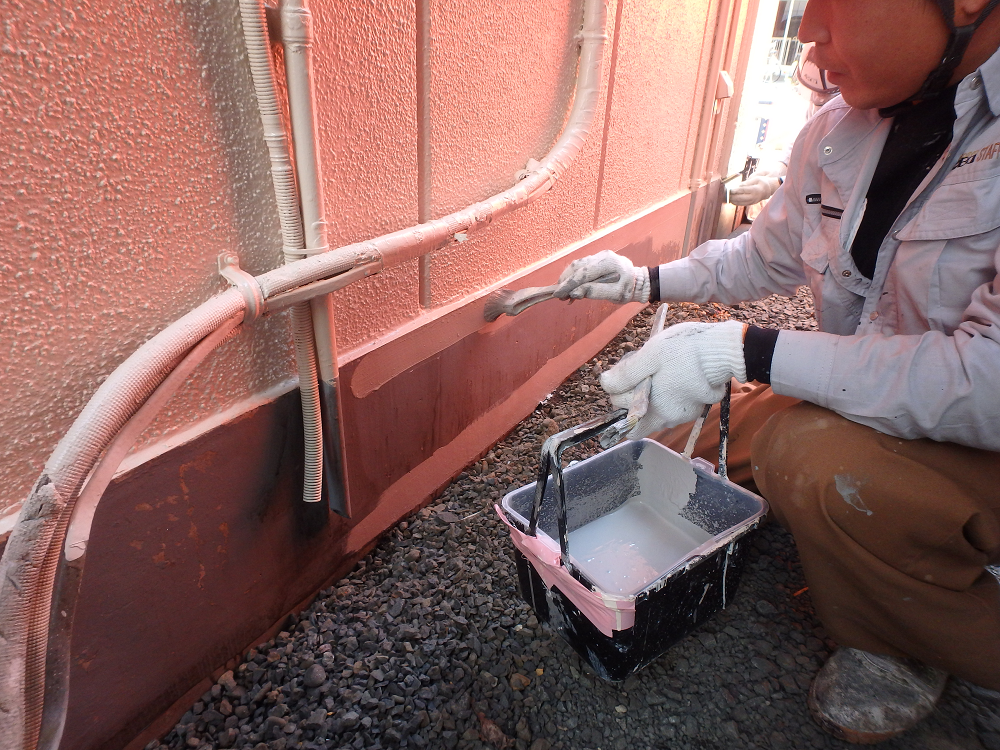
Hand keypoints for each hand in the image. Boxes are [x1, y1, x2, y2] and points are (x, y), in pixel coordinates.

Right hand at [552, 250, 649, 303]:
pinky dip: (573, 276)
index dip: (568, 284)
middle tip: (559, 296)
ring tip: (564, 293)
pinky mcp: (597, 259)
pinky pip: (581, 266)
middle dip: (565, 281)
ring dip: (568, 279)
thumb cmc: (629, 289)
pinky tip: (571, 287)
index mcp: (608, 263)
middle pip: (577, 267)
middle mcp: (602, 255)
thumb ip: (595, 292)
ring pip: (577, 265)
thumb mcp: (615, 294)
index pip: (583, 273)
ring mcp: (599, 255)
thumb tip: (575, 293)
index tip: (557, 294)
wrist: (639, 282)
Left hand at [600, 320, 746, 438]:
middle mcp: (667, 419)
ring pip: (654, 412)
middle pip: (637, 416)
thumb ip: (627, 373)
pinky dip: (668, 395)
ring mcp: (682, 416)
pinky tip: (674, 376)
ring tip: (661, 371)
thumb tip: (605, 384)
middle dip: (633, 395)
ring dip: (651, 396)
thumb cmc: (686, 350)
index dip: (619, 390)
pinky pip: (672, 407)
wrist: (725, 350)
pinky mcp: (695, 409)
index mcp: (653, 409)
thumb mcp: (651, 355)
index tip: (629, 372)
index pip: (621, 410)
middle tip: (644, 371)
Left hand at [728, 164, 785, 205]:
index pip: (744, 190)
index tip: (730, 190)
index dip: (736, 190)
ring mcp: (753, 201)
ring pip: (741, 202)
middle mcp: (754, 196)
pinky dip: (737, 203)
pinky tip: (732, 201)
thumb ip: (747, 182)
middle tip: (726, 195)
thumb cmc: (762, 181)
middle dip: (733, 197)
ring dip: (733, 201)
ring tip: (727, 199)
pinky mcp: (752, 203)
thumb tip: (738, 186)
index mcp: (755, 189)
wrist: (769, 189)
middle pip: (741, 198)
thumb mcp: (756, 179)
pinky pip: (743, 204)